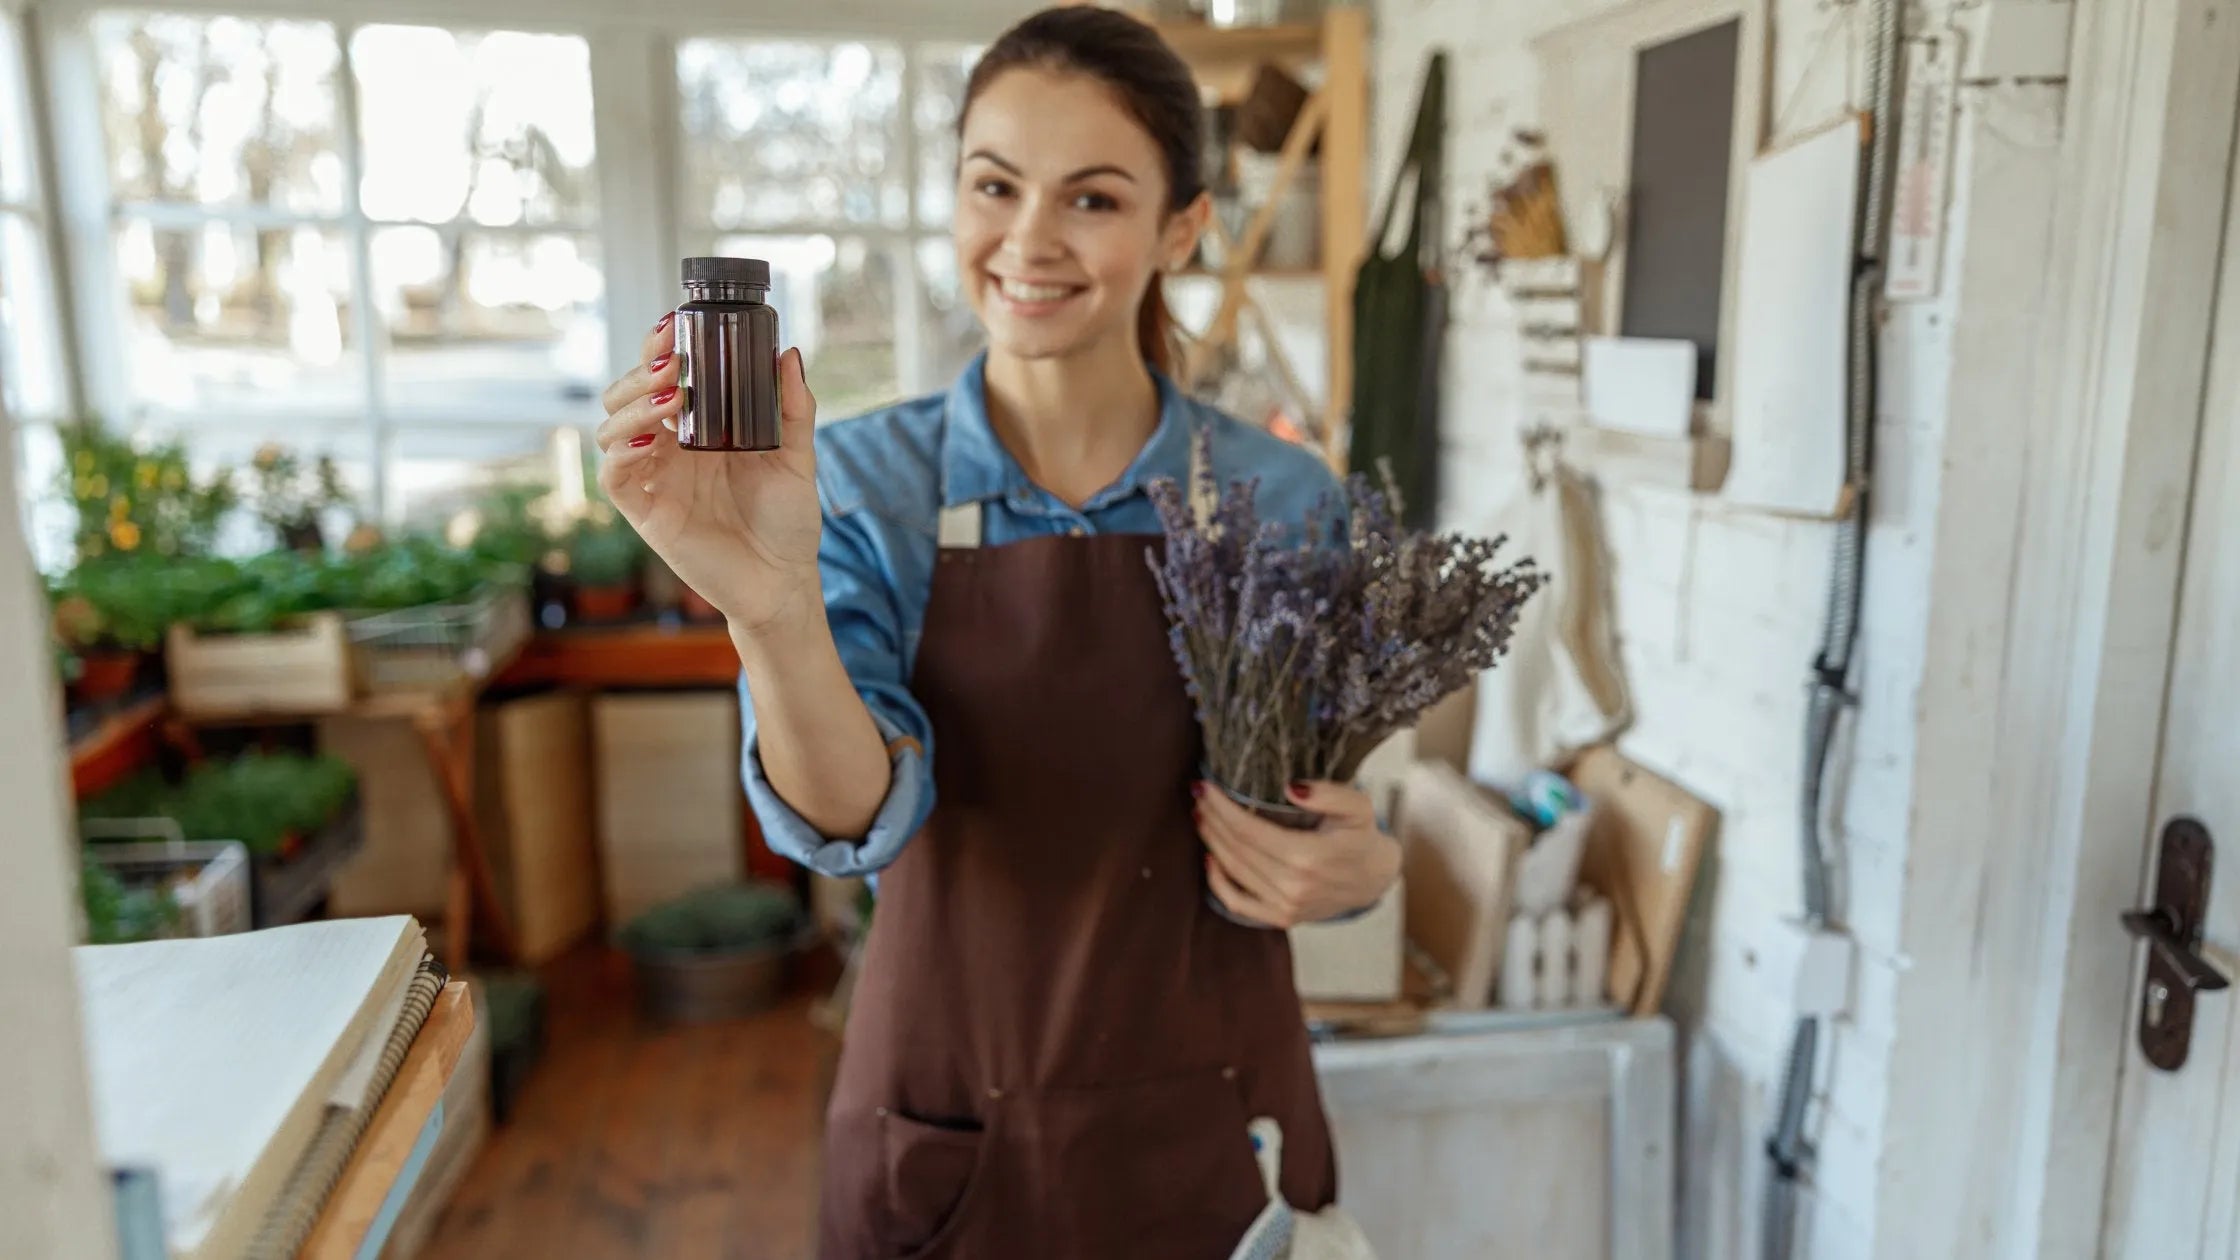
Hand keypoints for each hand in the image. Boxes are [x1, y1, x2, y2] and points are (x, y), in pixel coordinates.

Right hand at [595, 314, 821, 635]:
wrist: (785, 582)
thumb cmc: (788, 521)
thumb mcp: (797, 457)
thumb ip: (793, 408)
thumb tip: (787, 353)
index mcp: (699, 430)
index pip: (663, 379)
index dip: (658, 348)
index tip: (673, 323)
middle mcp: (669, 450)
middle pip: (626, 396)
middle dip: (641, 372)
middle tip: (674, 362)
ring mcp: (654, 480)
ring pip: (611, 429)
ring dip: (632, 405)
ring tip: (672, 397)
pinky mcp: (646, 514)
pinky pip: (614, 476)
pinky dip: (621, 452)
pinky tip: (649, 440)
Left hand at [1194, 780, 1400, 928]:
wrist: (1373, 879)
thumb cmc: (1361, 837)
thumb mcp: (1358, 806)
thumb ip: (1328, 794)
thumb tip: (1290, 787)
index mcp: (1310, 856)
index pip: (1250, 830)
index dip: (1222, 808)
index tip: (1205, 786)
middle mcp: (1294, 886)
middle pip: (1237, 849)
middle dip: (1212, 819)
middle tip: (1198, 795)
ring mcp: (1286, 906)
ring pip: (1234, 871)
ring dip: (1212, 842)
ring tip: (1202, 817)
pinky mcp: (1282, 918)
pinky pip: (1238, 903)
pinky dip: (1218, 883)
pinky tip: (1210, 858)